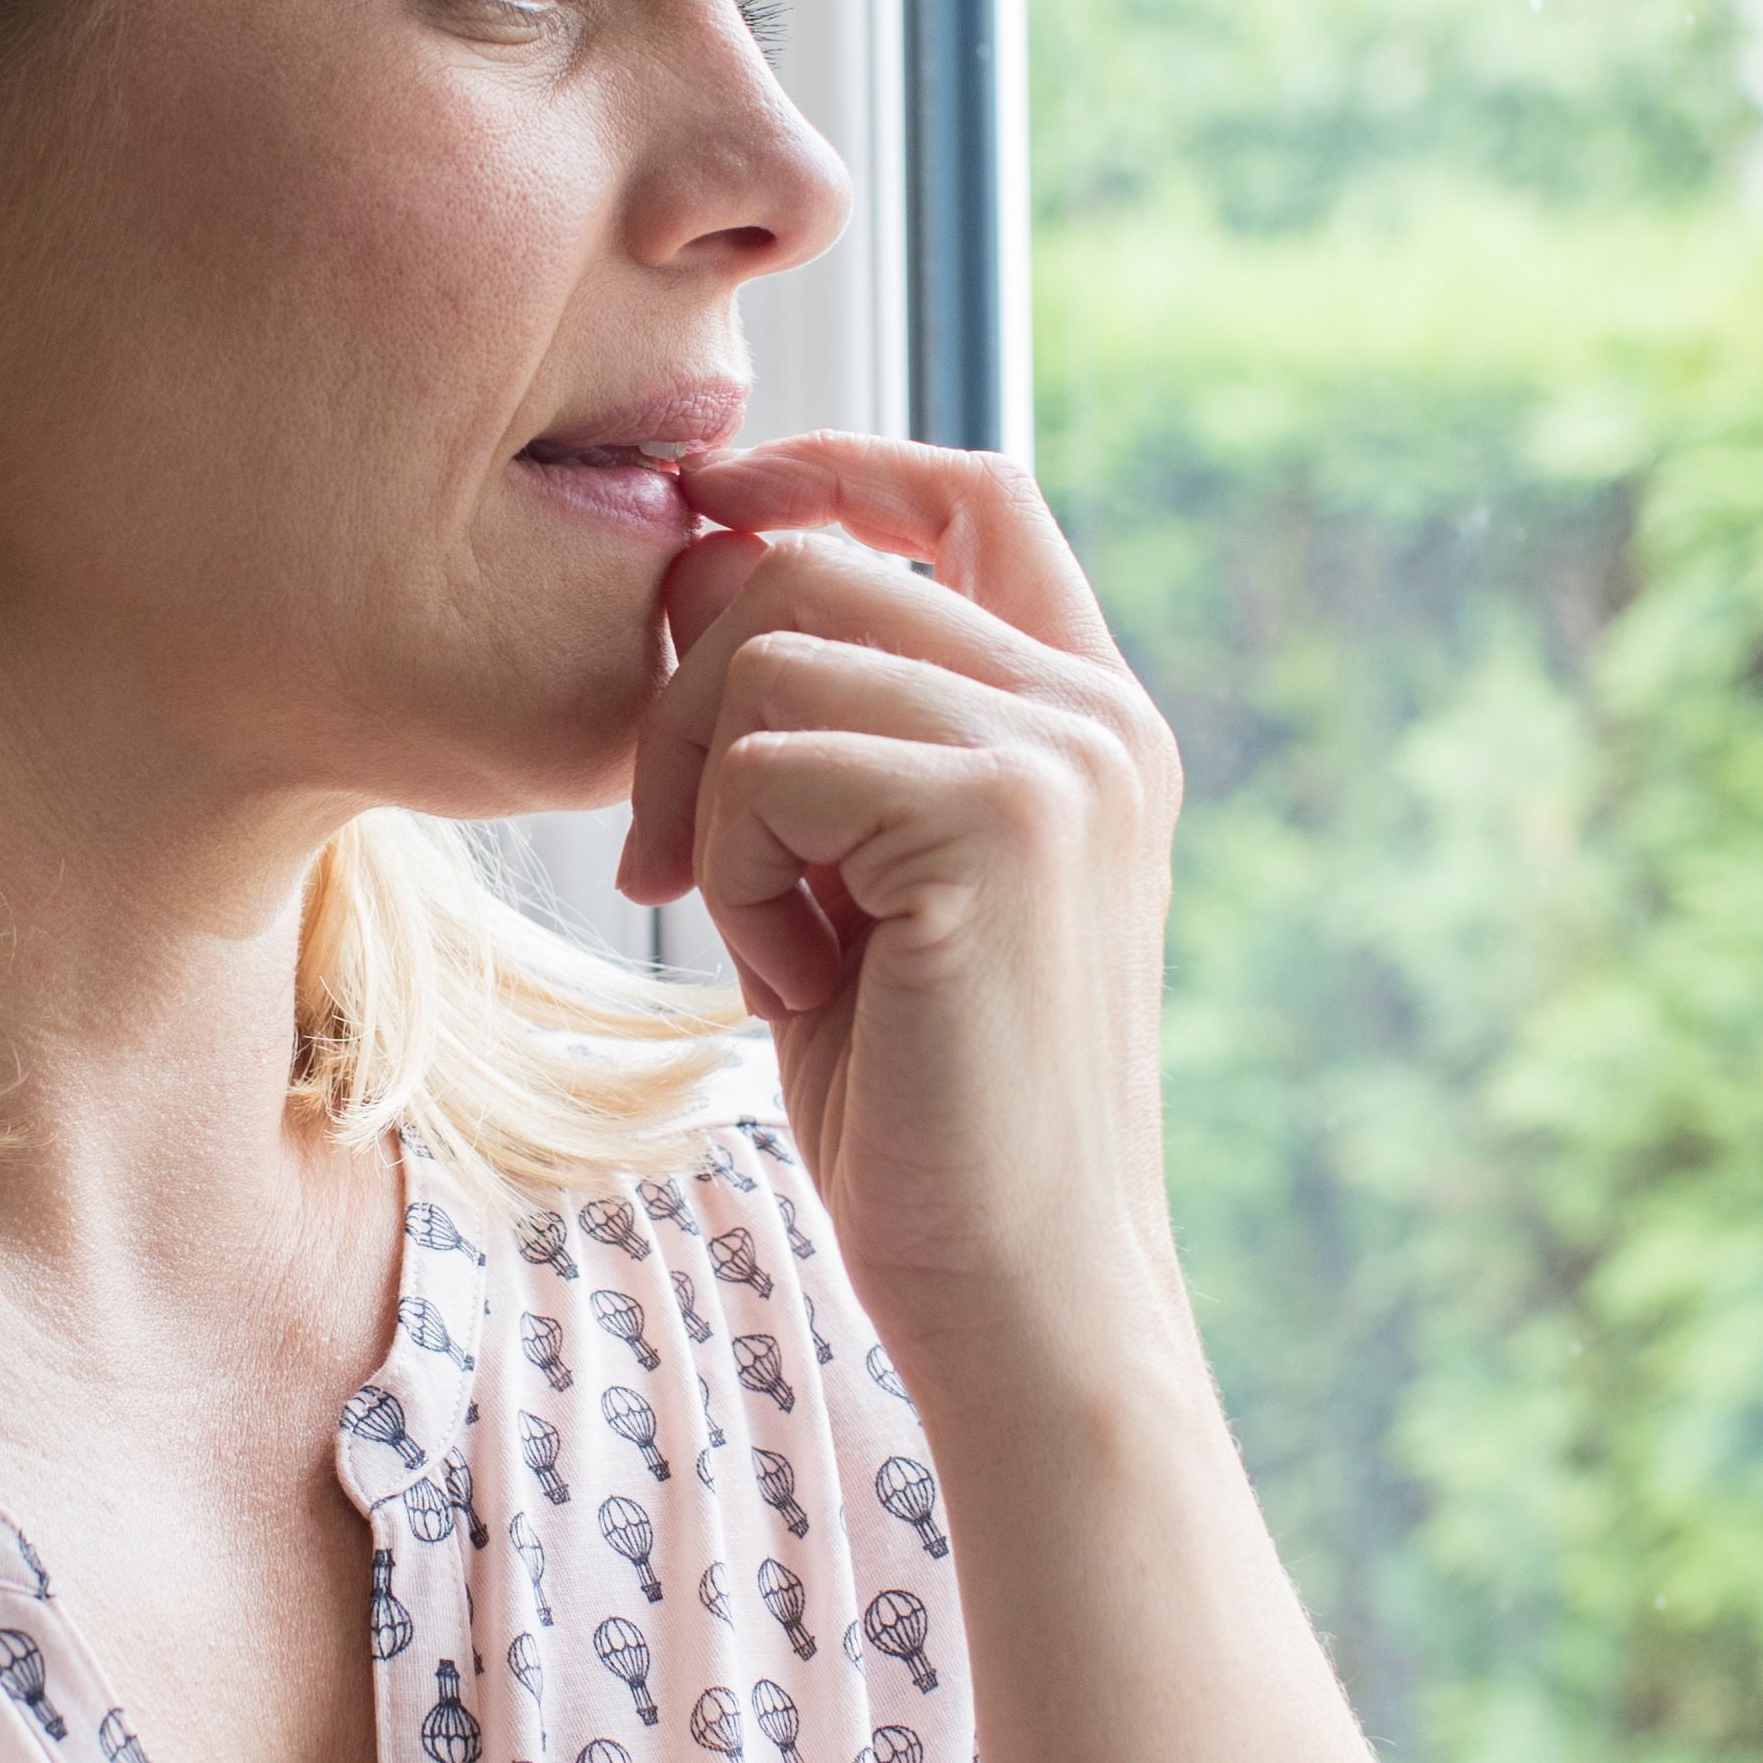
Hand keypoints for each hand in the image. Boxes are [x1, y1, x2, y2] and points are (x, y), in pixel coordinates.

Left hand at [621, 436, 1193, 1405]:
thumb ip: (831, 732)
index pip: (968, 486)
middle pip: (813, 566)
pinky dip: (736, 881)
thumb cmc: (932, 1115)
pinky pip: (766, 764)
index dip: (827, 468)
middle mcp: (1096, 713)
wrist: (1021, 1294)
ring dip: (710, 810)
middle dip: (685, 701)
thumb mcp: (872, 884)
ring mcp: (1060, 756)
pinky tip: (796, 989)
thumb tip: (700, 563)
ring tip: (772, 949)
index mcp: (1090, 716)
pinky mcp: (998, 819)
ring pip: (769, 654)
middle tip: (666, 866)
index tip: (707, 513)